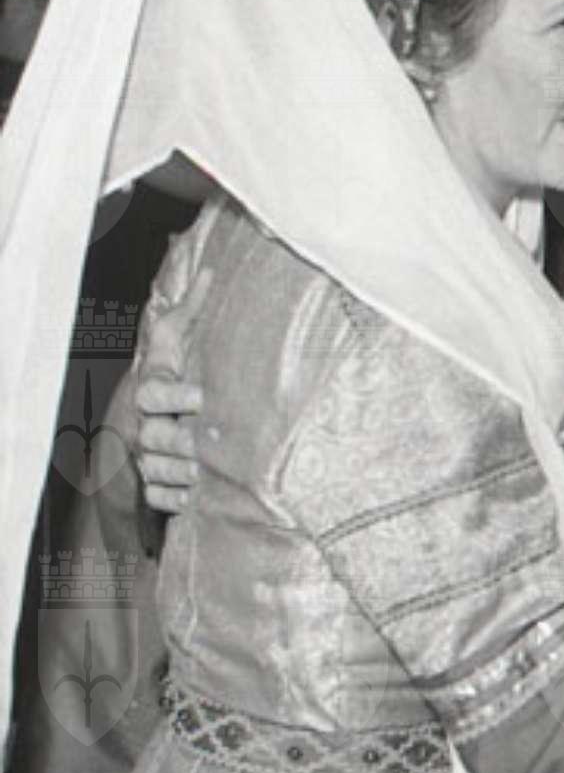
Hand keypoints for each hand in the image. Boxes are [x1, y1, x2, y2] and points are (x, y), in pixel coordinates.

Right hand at [133, 268, 211, 511]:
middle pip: (154, 436)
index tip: (201, 396)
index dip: (174, 396)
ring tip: (206, 472)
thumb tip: (210, 273)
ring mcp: (146, 457)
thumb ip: (190, 312)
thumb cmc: (168, 376)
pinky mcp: (153, 485)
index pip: (153, 393)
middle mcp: (145, 425)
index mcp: (150, 390)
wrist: (144, 423)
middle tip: (208, 443)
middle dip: (180, 440)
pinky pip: (159, 497)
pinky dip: (176, 499)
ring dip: (180, 473)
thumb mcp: (175, 344)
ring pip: (156, 468)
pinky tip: (197, 498)